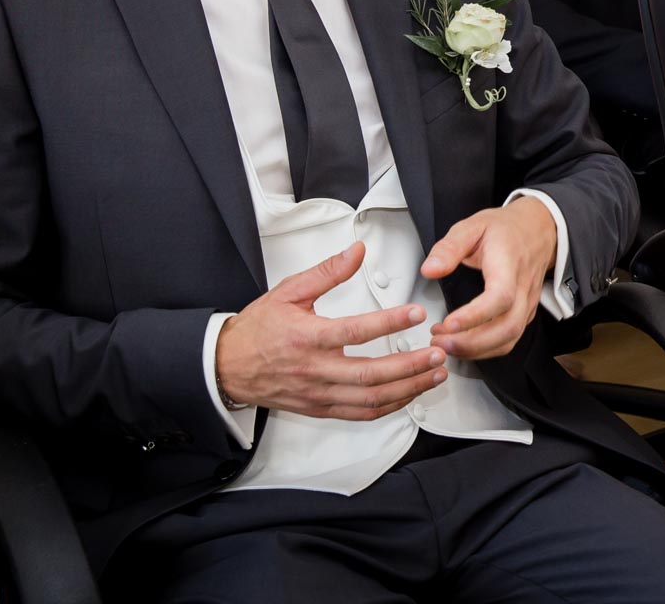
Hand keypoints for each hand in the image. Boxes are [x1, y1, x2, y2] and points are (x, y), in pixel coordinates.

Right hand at [215, 243, 446, 419]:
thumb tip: (356, 252)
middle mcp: (315, 370)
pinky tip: (409, 395)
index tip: (416, 313)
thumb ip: (327, 272)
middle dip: (410, 365)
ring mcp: (319, 394)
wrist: (227, 366)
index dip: (388, 323)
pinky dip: (389, 407)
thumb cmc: (257, 329)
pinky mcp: (320, 408)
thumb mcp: (289, 291)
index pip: (355, 332)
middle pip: (370, 374)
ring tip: (434, 374)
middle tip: (437, 352)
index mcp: (308, 337)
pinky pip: (360, 413)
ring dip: (408, 389)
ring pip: (370, 399)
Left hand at [423, 197, 556, 360]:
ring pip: (509, 339)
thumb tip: (430, 269)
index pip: (500, 297)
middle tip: (440, 342)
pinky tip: (463, 344)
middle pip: (508, 327)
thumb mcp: (472, 226)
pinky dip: (485, 350)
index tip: (448, 323)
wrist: (537, 229)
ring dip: (476, 350)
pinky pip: (509, 340)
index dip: (474, 316)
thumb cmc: (506, 230)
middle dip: (472, 343)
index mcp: (508, 265)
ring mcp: (527, 304)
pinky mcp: (525, 314)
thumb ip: (449, 247)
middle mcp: (522, 289)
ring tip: (446, 345)